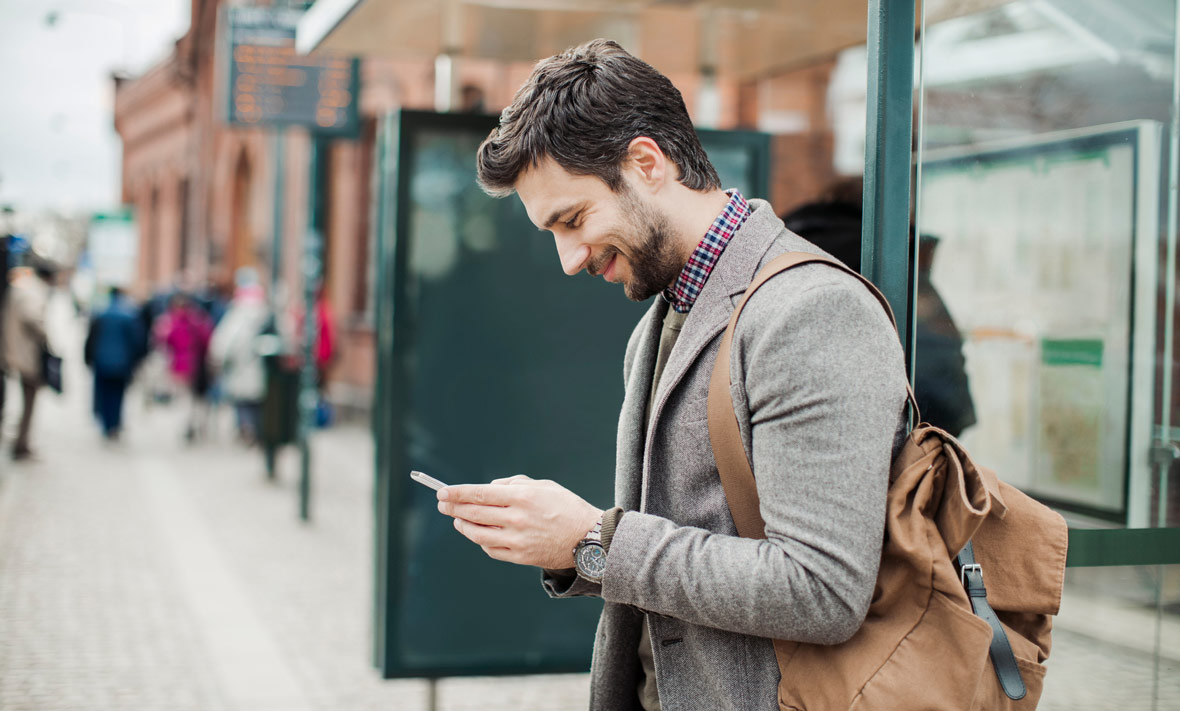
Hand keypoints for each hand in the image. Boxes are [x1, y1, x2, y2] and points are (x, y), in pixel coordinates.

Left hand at [437, 475, 602, 568]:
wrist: (589, 538)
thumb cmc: (566, 507)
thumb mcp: (543, 486)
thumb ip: (513, 484)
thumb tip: (488, 489)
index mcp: (522, 497)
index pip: (479, 494)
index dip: (457, 493)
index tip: (443, 493)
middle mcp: (517, 519)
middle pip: (474, 513)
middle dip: (453, 508)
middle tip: (443, 505)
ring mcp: (517, 540)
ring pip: (478, 534)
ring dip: (463, 526)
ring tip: (458, 520)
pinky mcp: (520, 557)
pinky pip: (491, 550)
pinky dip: (481, 542)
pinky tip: (478, 535)